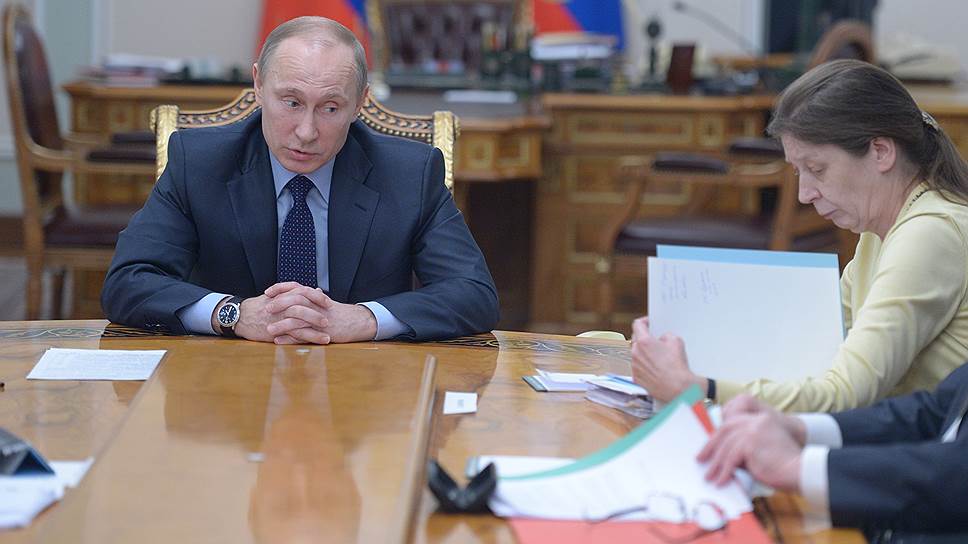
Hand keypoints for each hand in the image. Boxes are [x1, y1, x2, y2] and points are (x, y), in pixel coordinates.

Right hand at [225, 288, 327, 342]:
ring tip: (329, 334)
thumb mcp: (275, 296)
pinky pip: (295, 334)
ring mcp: (279, 318)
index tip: (327, 300)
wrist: (240, 316)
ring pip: (301, 321)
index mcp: (283, 295)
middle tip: (331, 317)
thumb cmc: (258, 306)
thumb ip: (293, 293)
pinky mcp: (277, 330)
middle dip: (319, 311)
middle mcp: (282, 305)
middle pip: (304, 305)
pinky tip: (318, 342)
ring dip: (316, 328)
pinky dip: (309, 338)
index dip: (316, 296)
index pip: (303, 291)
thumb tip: (312, 289)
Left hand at [262, 282, 376, 343]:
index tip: (268, 292)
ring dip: (282, 324)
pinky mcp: (321, 332)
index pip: (296, 287)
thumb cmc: (339, 313)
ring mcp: (319, 319)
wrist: (356, 322)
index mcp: (315, 297)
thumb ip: (313, 297)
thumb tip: (305, 291)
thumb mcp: (325, 302)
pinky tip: (279, 341)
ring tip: (269, 329)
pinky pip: (303, 336)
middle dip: (279, 304)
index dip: (281, 288)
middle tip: (266, 309)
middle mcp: (316, 306)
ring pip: (298, 319)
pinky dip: (290, 338)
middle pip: (296, 300)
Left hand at [629, 316, 706, 402]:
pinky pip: (637, 366)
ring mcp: (634, 366)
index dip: (644, 322)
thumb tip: (661, 339)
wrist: (677, 388)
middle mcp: (635, 353)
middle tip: (654, 340)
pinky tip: (654, 368)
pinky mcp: (635, 377)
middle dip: (644, 337)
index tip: (648, 323)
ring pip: (635, 353)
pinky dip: (643, 365)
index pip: (637, 325)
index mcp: (644, 342)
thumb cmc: (677, 367)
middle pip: (635, 339)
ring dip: (643, 352)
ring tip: (656, 356)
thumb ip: (665, 335)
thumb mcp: (676, 341)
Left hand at [697, 395, 805, 491]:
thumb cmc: (783, 466)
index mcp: (759, 419)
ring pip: (726, 446)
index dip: (717, 436)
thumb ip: (744, 447)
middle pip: (724, 431)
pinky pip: (732, 458)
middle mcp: (755, 420)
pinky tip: (722, 482)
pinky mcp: (751, 442)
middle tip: (700, 460)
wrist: (801, 471)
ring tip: (710, 478)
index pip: (731, 424)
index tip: (707, 448)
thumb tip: (721, 456)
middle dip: (710, 447)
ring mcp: (753, 429)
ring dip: (716, 464)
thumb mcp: (761, 450)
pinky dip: (725, 472)